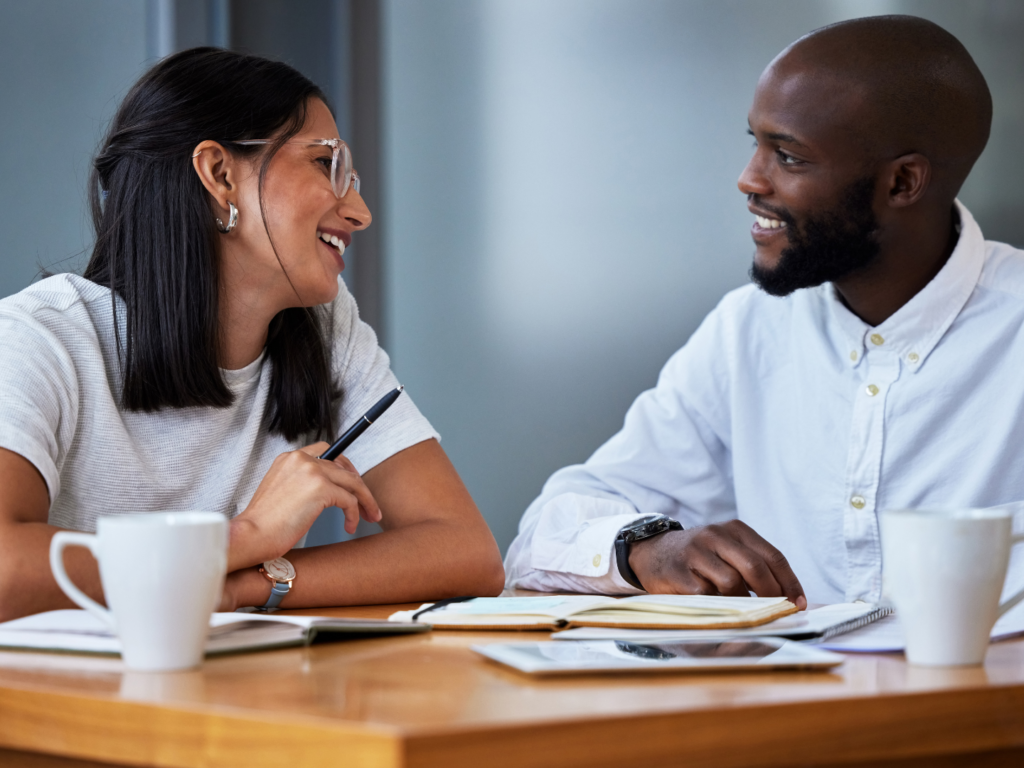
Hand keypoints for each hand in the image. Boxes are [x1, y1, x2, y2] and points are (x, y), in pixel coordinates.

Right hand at [227, 443, 382, 570]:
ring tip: (370, 516)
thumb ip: (301, 483)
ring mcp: (312, 471)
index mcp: (289, 458)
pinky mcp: (321, 488)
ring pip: (352, 482)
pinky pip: (349, 500)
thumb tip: (327, 491)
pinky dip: (354, 515)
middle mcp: (301, 459)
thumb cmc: (263, 523)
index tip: (353, 481)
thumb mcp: (281, 492)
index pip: (326, 452)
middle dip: (359, 485)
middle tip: (367, 503)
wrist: (251, 534)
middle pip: (343, 467)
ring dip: (365, 500)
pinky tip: (350, 526)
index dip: (344, 466)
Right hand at [628, 521, 805, 609]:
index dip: (789, 582)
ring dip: (742, 602)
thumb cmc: (699, 557)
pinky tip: (716, 606)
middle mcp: (715, 536)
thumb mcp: (727, 549)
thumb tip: (788, 598)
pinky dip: (717, 605)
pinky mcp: (679, 573)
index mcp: (734, 529)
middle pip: (755, 568)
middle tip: (777, 612)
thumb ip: (753, 565)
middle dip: (771, 594)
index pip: (772, 556)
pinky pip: (707, 595)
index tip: (798, 603)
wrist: (652, 553)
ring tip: (741, 608)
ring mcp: (695, 553)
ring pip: (732, 583)